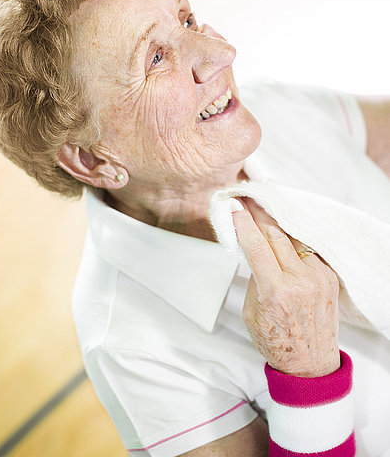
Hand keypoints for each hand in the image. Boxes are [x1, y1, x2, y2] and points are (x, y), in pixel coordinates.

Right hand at [233, 198, 340, 376]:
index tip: (235, 207)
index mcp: (277, 292)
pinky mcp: (329, 277)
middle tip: (246, 200)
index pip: (256, 246)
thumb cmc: (276, 341)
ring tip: (263, 207)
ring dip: (276, 222)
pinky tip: (283, 230)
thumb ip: (254, 278)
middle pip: (276, 235)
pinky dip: (293, 239)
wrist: (310, 364)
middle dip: (258, 214)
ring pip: (294, 238)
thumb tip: (253, 250)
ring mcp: (318, 277)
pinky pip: (307, 249)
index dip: (244, 223)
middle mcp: (300, 281)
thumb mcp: (252, 311)